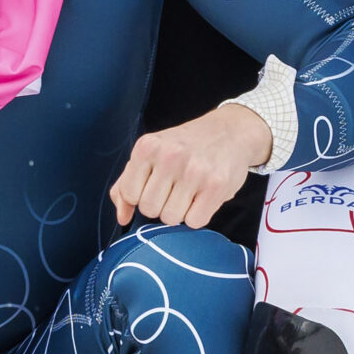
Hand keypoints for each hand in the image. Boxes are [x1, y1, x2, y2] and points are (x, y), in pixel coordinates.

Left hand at [111, 101, 272, 228]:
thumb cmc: (187, 145)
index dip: (141, 195)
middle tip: (176, 187)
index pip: (129, 194)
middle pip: (149, 209)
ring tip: (190, 191)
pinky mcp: (216, 185)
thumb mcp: (151, 153)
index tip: (156, 184)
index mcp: (147, 146)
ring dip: (180, 211)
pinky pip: (194, 222)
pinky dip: (198, 215)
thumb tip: (122, 217)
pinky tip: (203, 196)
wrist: (230, 131)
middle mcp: (170, 155)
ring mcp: (194, 170)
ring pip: (170, 218)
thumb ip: (127, 183)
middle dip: (161, 204)